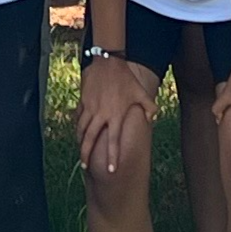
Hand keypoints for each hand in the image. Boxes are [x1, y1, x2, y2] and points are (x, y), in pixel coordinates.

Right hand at [76, 56, 157, 177]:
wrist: (107, 61)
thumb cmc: (125, 78)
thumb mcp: (140, 92)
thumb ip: (149, 107)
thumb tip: (153, 119)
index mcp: (116, 115)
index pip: (113, 141)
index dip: (112, 156)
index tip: (111, 170)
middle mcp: (101, 114)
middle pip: (90, 139)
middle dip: (86, 154)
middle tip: (84, 167)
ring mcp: (90, 107)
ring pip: (81, 129)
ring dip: (80, 142)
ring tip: (80, 151)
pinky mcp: (83, 101)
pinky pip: (78, 117)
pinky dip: (77, 126)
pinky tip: (78, 131)